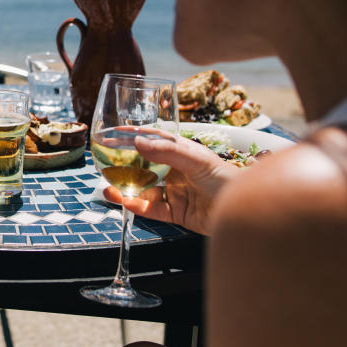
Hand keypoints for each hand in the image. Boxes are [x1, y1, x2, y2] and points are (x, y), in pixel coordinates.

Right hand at [102, 128, 238, 234]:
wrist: (243, 212)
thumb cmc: (226, 179)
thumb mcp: (196, 160)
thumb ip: (166, 152)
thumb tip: (138, 142)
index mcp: (182, 153)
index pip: (154, 140)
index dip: (135, 136)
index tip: (114, 134)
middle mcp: (176, 171)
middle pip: (145, 167)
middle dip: (124, 167)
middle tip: (103, 165)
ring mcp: (176, 192)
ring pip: (145, 190)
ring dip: (126, 189)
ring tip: (108, 188)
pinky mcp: (176, 213)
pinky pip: (152, 209)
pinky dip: (139, 207)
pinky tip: (127, 202)